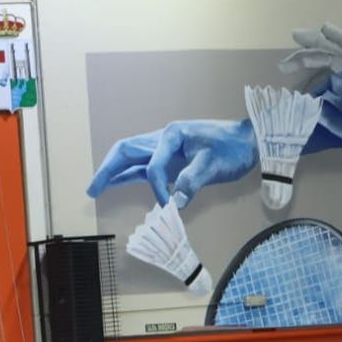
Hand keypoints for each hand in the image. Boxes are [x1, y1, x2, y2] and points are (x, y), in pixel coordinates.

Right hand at [87, 118, 257, 208]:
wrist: (249, 141)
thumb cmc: (234, 148)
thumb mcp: (216, 164)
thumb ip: (193, 180)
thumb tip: (174, 202)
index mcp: (172, 135)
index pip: (154, 165)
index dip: (157, 188)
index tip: (167, 206)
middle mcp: (163, 139)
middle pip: (126, 151)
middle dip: (107, 170)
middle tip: (92, 190)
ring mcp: (164, 149)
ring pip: (130, 158)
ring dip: (112, 172)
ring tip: (95, 189)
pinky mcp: (168, 159)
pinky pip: (141, 166)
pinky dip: (127, 175)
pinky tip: (115, 183)